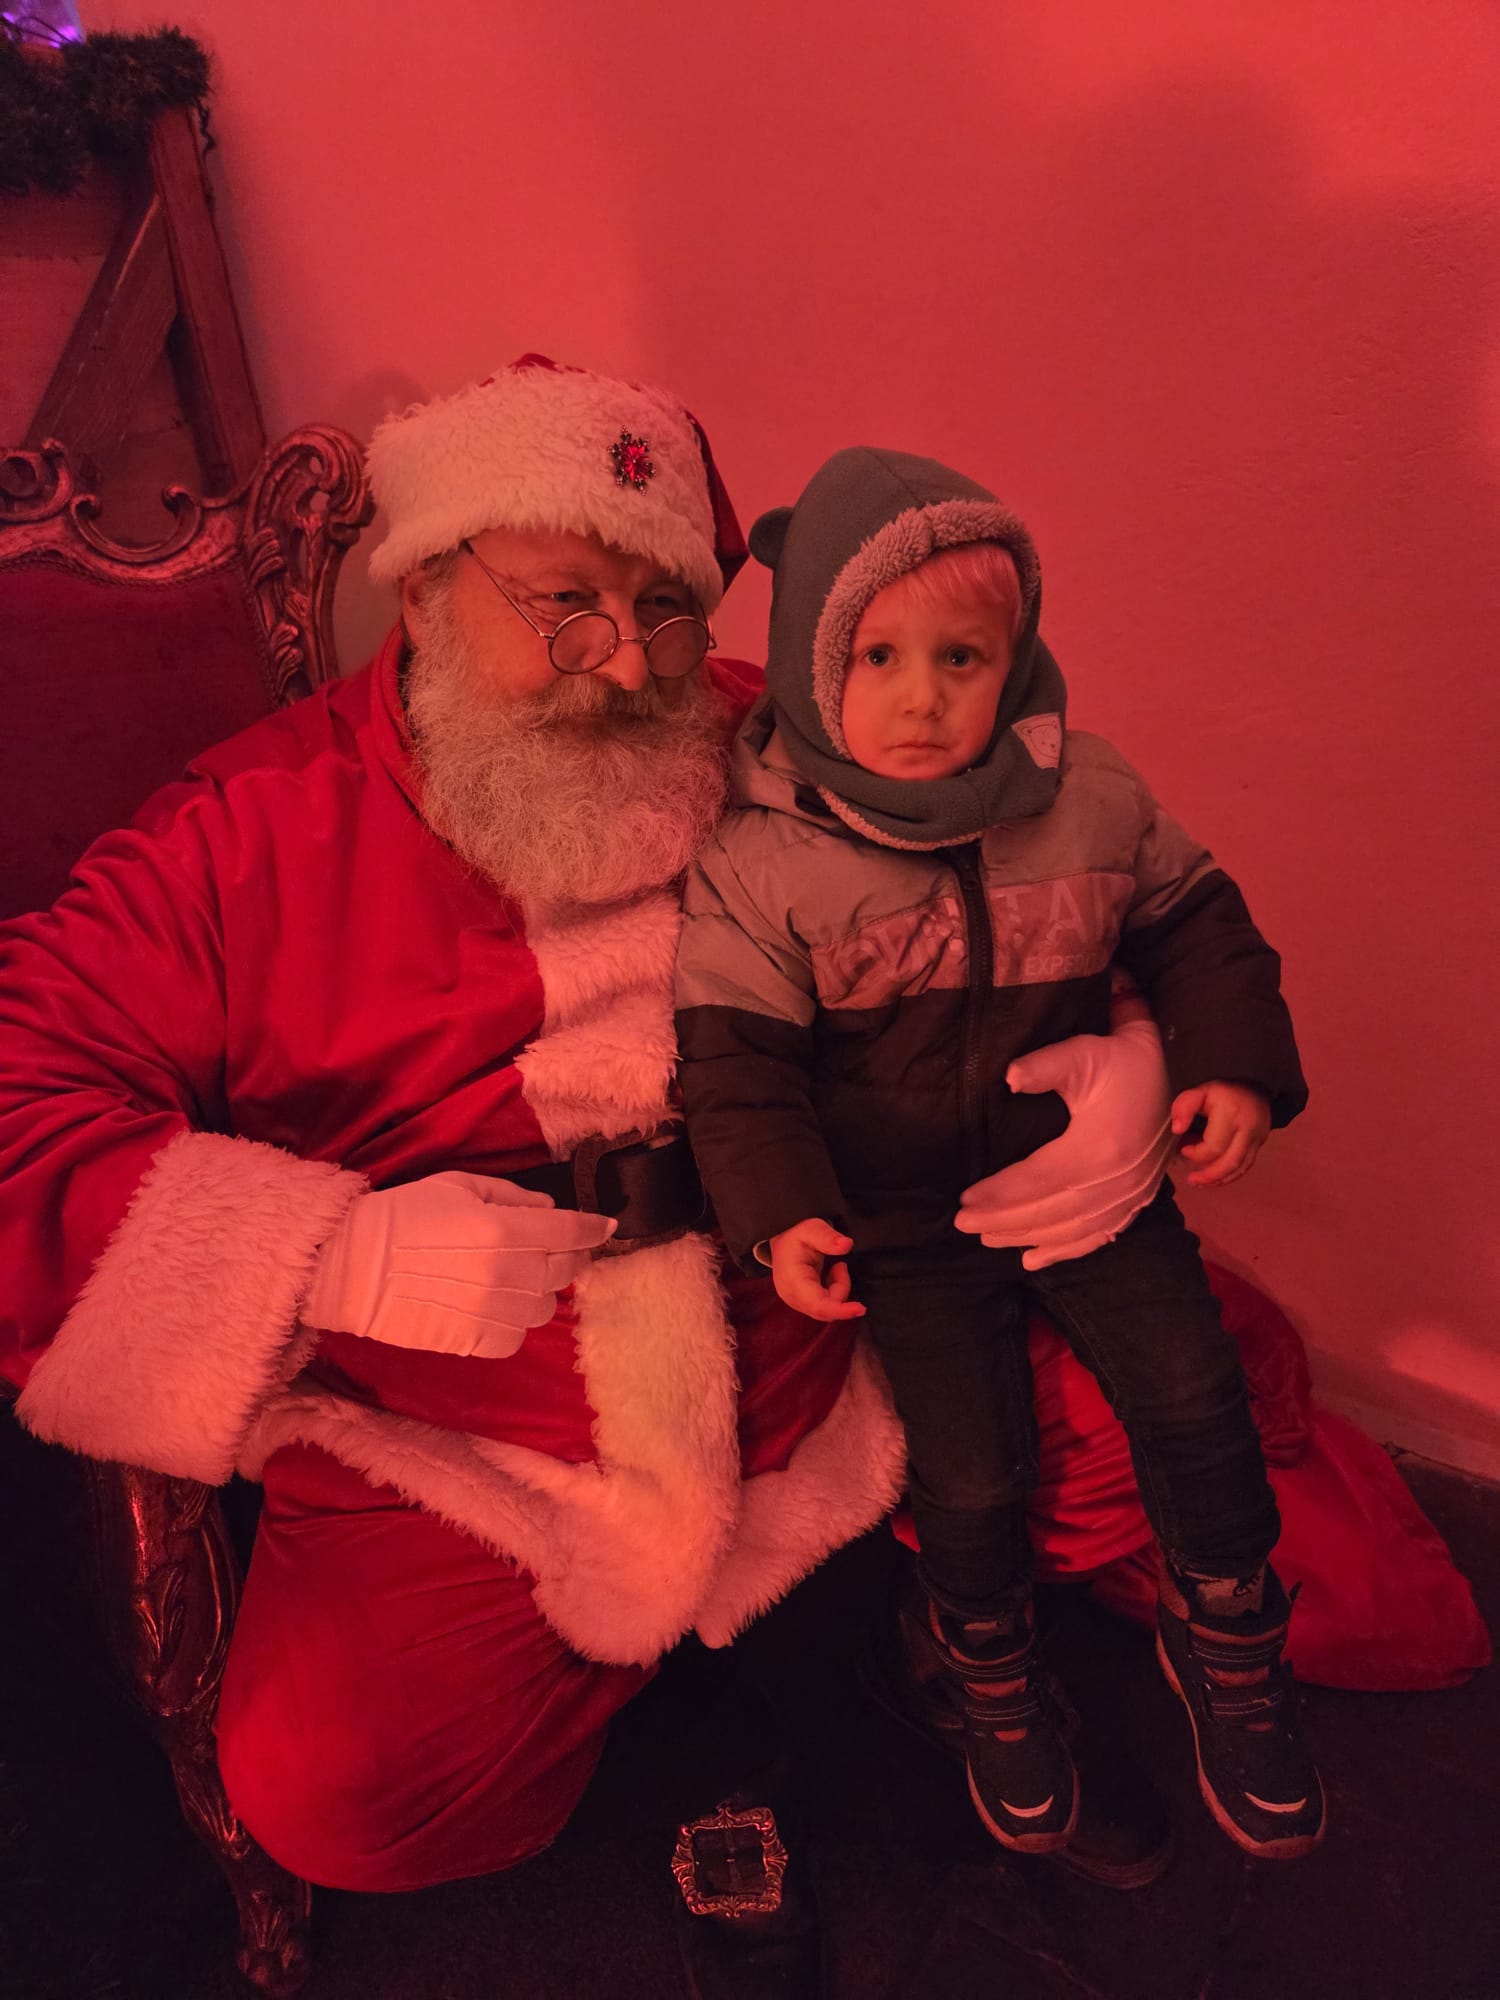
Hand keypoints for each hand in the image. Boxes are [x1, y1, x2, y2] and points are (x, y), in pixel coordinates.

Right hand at [302, 1171, 616, 1357]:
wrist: (352, 1267)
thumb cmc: (402, 1215)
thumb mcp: (458, 1186)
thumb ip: (511, 1195)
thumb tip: (549, 1210)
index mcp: (505, 1229)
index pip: (570, 1231)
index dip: (594, 1228)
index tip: (607, 1226)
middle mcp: (508, 1273)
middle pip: (564, 1270)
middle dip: (566, 1256)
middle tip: (551, 1249)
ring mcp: (494, 1312)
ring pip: (545, 1307)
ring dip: (538, 1291)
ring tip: (513, 1280)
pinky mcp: (476, 1342)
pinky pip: (516, 1338)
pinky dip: (513, 1323)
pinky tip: (493, 1307)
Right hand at [767, 1218, 865, 1320]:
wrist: (783, 1239)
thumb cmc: (796, 1235)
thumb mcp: (812, 1229)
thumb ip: (828, 1237)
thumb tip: (846, 1244)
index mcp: (793, 1282)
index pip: (819, 1305)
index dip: (840, 1310)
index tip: (860, 1308)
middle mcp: (793, 1298)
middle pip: (827, 1310)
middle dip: (841, 1289)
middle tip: (840, 1265)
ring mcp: (797, 1303)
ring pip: (829, 1309)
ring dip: (838, 1289)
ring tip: (834, 1267)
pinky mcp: (803, 1304)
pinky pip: (826, 1307)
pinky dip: (834, 1292)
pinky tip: (829, 1274)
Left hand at [954, 1016, 1172, 1269]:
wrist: (1179, 1078)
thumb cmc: (1125, 1063)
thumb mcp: (1086, 1053)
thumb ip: (1046, 1065)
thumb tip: (1010, 1078)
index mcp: (1100, 1148)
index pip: (1039, 1180)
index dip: (1000, 1193)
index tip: (965, 1199)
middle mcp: (1116, 1182)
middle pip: (1050, 1212)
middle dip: (1002, 1220)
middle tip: (962, 1223)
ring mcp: (1129, 1198)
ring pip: (1069, 1230)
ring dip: (1026, 1237)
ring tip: (987, 1238)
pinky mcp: (1135, 1203)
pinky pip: (1096, 1237)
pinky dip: (1063, 1251)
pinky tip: (1032, 1260)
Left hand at [1171, 1081, 1270, 1187]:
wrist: (1255, 1087)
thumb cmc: (1224, 1092)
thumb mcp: (1201, 1091)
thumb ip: (1184, 1106)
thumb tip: (1177, 1129)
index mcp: (1231, 1114)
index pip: (1214, 1146)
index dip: (1196, 1153)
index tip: (1184, 1148)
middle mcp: (1247, 1129)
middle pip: (1230, 1162)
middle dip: (1208, 1175)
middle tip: (1191, 1179)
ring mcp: (1257, 1139)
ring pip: (1239, 1168)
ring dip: (1218, 1179)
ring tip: (1200, 1183)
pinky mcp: (1260, 1145)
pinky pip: (1246, 1167)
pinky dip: (1229, 1176)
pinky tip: (1215, 1178)